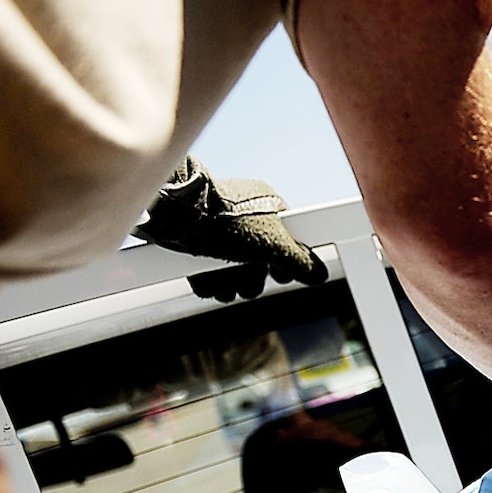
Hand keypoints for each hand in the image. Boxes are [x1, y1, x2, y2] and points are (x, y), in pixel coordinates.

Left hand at [134, 157, 328, 302]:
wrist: (173, 217)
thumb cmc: (225, 222)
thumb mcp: (272, 243)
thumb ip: (300, 260)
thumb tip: (318, 274)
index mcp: (267, 204)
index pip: (289, 238)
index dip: (287, 262)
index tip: (281, 276)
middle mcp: (244, 214)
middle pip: (261, 258)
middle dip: (254, 279)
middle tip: (248, 284)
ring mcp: (220, 227)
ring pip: (235, 266)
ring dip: (231, 284)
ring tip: (224, 288)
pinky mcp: (196, 239)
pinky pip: (211, 266)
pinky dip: (210, 281)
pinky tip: (208, 285)